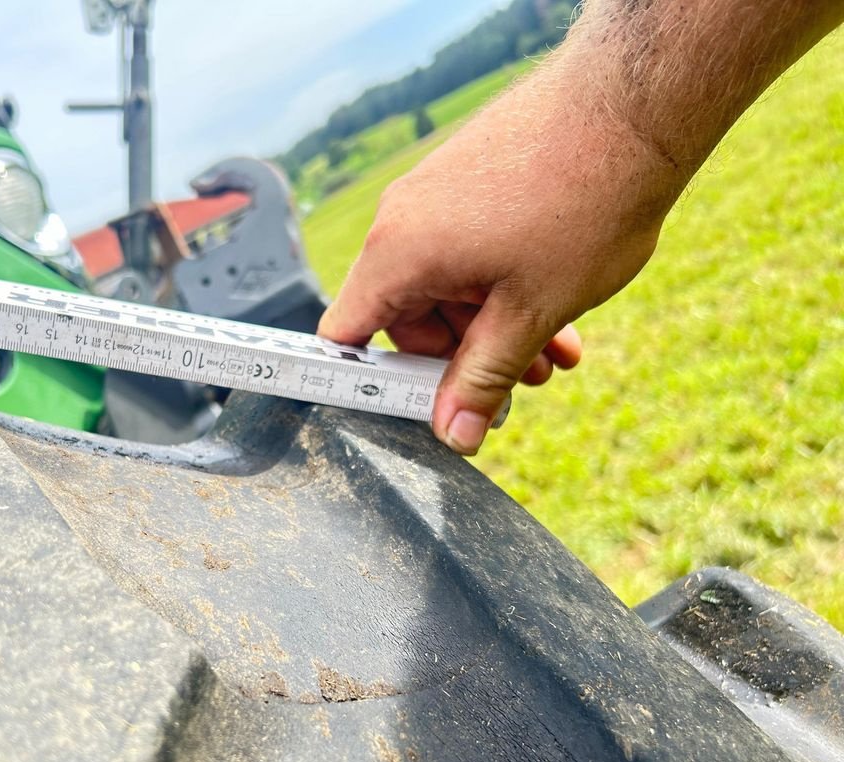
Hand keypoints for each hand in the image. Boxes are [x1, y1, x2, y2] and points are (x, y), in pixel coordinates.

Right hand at [318, 66, 679, 454]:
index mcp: (398, 253)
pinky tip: (560, 311)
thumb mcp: (530, 312)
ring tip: (554, 353)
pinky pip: (470, 252)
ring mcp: (437, 194)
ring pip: (449, 287)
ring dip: (495, 328)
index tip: (416, 410)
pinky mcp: (472, 179)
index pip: (347, 334)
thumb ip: (483, 379)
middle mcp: (404, 220)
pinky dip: (506, 288)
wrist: (637, 103)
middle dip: (462, 358)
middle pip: (405, 317)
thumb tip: (454, 436)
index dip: (370, 382)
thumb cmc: (581, 203)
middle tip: (518, 384)